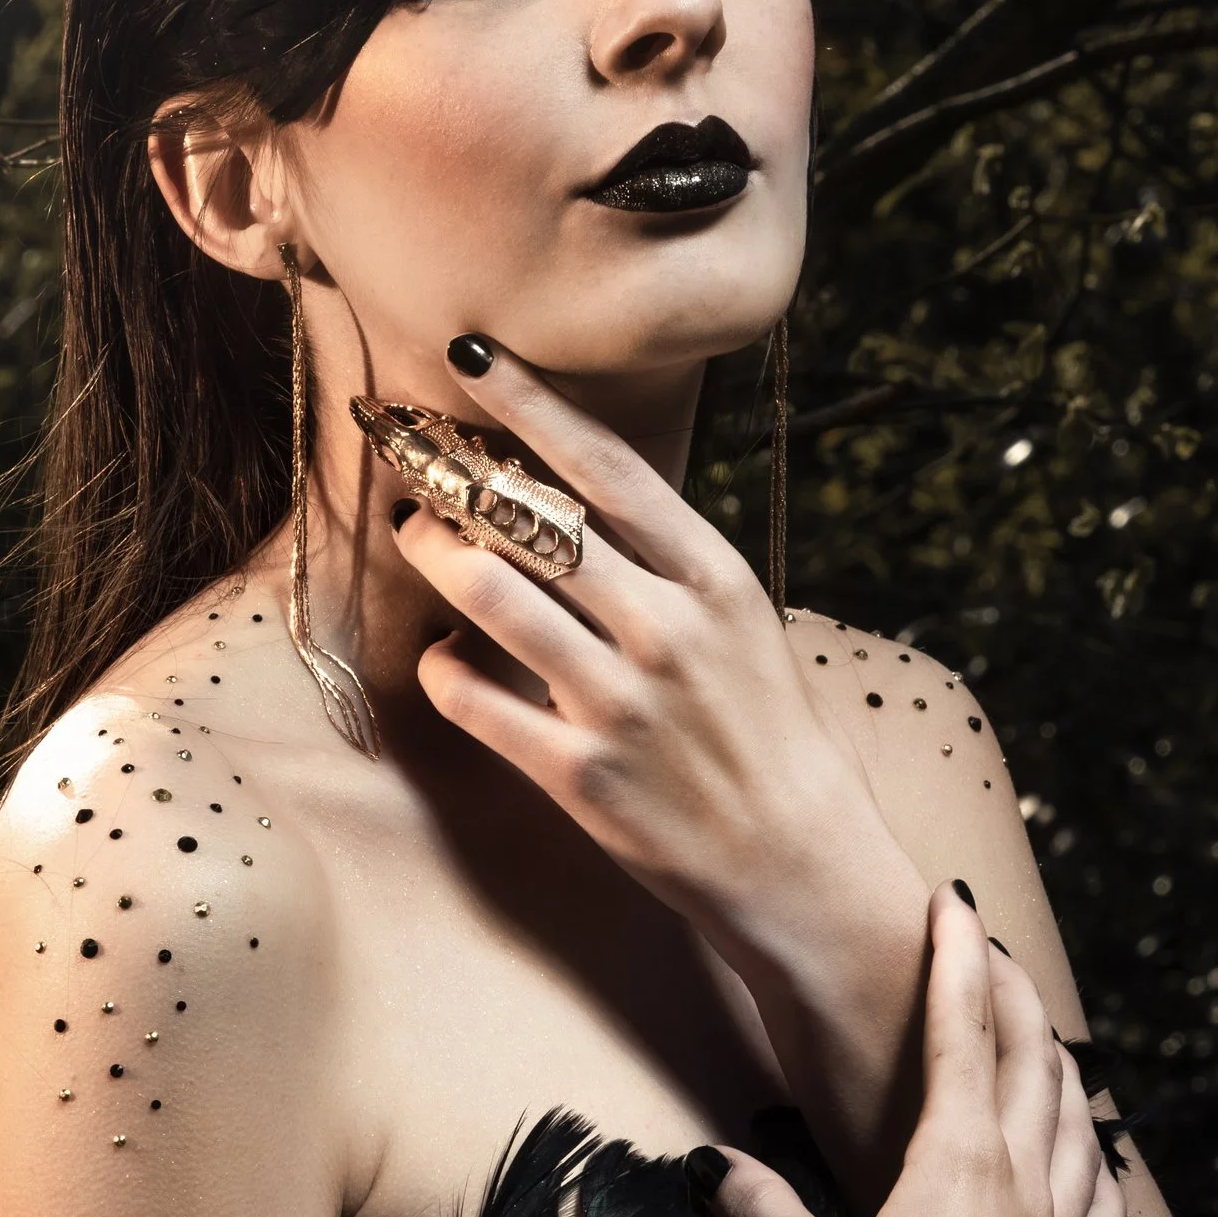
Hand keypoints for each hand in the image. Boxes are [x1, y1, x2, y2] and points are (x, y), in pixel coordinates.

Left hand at [391, 343, 917, 973]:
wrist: (799, 860)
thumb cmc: (768, 734)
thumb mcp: (744, 627)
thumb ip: (670, 566)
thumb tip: (579, 497)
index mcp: (716, 581)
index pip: (609, 468)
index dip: (531, 404)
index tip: (473, 356)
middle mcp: (668, 630)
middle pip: (534, 522)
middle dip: (457, 479)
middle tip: (417, 459)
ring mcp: (622, 703)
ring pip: (490, 595)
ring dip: (436, 554)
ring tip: (418, 535)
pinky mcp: (581, 774)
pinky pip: (474, 699)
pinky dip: (443, 667)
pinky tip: (445, 656)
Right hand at [697, 888, 1123, 1216]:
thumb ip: (762, 1209)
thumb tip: (714, 1167)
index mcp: (957, 1160)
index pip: (959, 1029)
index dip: (955, 958)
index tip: (953, 903)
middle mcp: (1022, 1185)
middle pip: (1031, 1059)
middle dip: (1011, 993)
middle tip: (993, 950)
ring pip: (1074, 1123)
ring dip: (1057, 1065)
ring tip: (1043, 1035)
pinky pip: (1102, 1209)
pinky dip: (1094, 1163)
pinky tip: (1092, 1160)